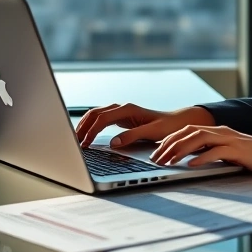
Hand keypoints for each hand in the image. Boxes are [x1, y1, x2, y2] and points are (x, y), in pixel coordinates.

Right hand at [74, 103, 214, 147]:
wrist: (178, 122)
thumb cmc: (168, 126)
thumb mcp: (153, 133)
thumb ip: (133, 136)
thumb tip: (114, 143)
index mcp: (128, 109)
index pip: (102, 118)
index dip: (91, 131)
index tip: (85, 144)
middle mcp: (123, 107)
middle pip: (95, 113)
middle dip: (82, 126)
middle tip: (73, 142)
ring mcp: (122, 111)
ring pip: (96, 114)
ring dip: (84, 125)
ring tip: (76, 139)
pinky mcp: (122, 117)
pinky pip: (101, 118)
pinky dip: (91, 125)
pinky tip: (87, 135)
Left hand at [151, 125, 251, 173]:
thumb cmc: (250, 155)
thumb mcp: (225, 152)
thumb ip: (209, 151)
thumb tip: (188, 158)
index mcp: (215, 131)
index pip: (186, 130)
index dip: (169, 140)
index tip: (156, 151)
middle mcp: (220, 131)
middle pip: (188, 132)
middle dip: (169, 144)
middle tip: (156, 158)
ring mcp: (229, 139)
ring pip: (199, 138)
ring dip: (181, 149)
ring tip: (168, 160)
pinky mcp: (238, 149)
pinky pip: (217, 151)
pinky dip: (202, 158)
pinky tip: (191, 165)